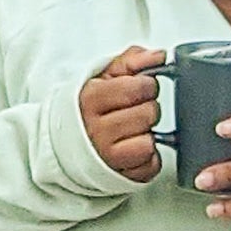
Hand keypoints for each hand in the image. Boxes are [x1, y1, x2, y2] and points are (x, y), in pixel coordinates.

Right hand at [79, 47, 165, 184]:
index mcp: (91, 99)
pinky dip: (150, 156)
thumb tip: (158, 56)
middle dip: (148, 108)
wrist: (71, 140)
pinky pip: (151, 164)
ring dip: (149, 133)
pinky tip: (135, 147)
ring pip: (150, 140)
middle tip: (136, 110)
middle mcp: (96, 129)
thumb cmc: (93, 106)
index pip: (136, 88)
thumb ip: (132, 60)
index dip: (146, 85)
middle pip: (148, 113)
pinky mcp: (122, 174)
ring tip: (135, 129)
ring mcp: (107, 155)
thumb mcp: (106, 76)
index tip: (140, 88)